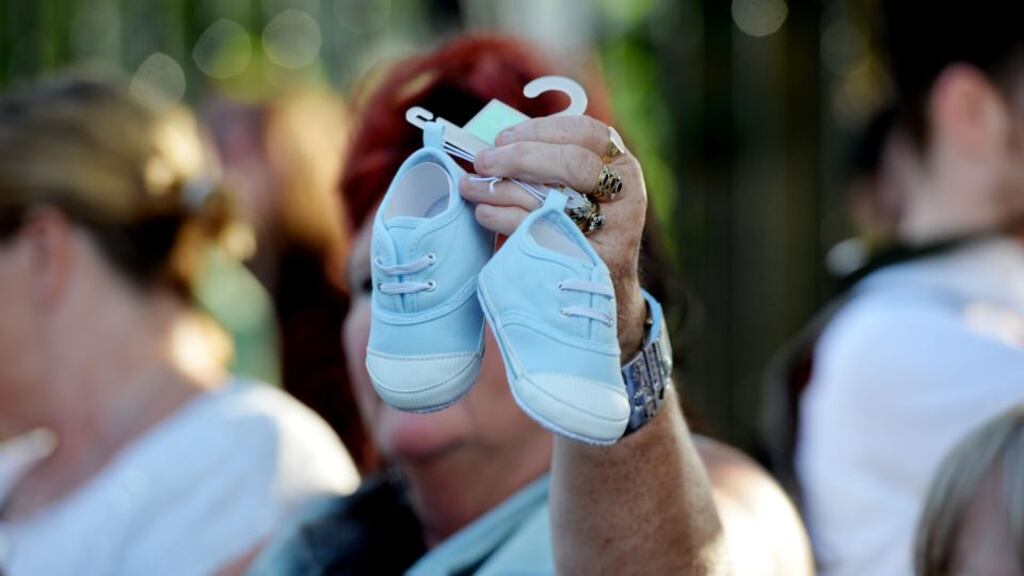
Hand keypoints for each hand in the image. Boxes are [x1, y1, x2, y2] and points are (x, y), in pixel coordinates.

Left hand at [460, 115, 647, 357]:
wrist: (599, 290)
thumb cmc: (577, 228)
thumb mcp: (574, 189)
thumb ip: (545, 164)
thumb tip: (490, 148)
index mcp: (620, 164)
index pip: (586, 132)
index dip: (541, 130)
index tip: (503, 138)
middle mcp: (625, 192)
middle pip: (574, 163)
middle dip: (521, 157)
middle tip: (483, 161)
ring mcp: (615, 228)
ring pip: (557, 199)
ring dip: (504, 189)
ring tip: (472, 187)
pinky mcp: (595, 259)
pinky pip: (545, 233)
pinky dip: (508, 220)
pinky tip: (485, 214)